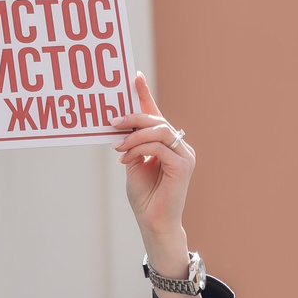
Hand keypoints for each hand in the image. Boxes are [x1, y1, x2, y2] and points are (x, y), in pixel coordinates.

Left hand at [112, 70, 193, 266]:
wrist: (152, 221)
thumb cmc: (144, 195)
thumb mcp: (132, 163)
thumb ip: (131, 144)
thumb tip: (119, 125)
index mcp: (167, 143)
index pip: (155, 114)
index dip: (144, 94)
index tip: (133, 77)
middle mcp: (179, 145)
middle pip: (156, 119)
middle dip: (133, 117)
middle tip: (112, 121)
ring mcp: (184, 154)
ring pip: (158, 131)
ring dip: (134, 136)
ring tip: (117, 146)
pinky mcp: (184, 165)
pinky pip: (159, 146)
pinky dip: (139, 149)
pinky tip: (125, 158)